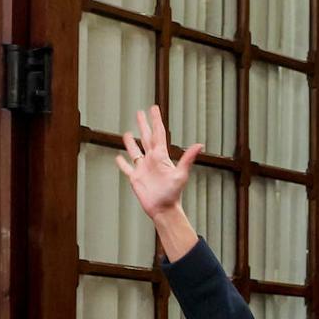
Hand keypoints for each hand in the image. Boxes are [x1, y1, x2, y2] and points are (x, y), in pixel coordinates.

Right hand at [116, 106, 202, 220]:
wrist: (164, 209)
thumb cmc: (174, 193)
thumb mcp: (181, 174)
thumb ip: (188, 158)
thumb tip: (200, 145)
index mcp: (161, 156)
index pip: (158, 134)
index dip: (155, 120)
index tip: (153, 108)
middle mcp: (152, 160)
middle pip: (146, 138)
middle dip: (143, 125)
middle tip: (139, 112)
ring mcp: (143, 169)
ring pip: (135, 151)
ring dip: (131, 142)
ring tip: (127, 133)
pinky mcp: (135, 178)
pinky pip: (127, 168)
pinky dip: (122, 162)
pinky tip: (118, 157)